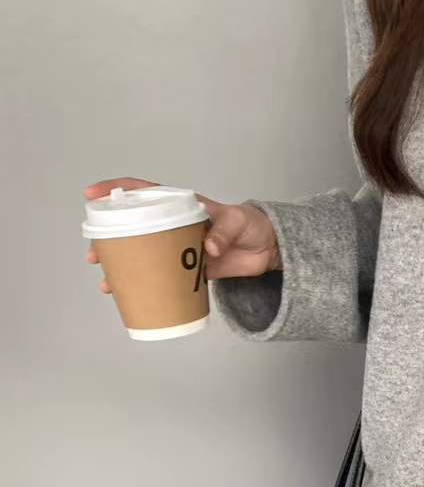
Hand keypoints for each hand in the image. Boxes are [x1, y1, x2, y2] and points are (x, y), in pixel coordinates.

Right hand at [83, 177, 280, 292]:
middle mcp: (174, 224)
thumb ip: (221, 232)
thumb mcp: (237, 222)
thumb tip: (209, 249)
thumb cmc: (251, 224)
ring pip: (144, 254)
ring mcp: (179, 248)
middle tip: (95, 253)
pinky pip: (163, 276)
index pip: (143, 191)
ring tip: (107, 282)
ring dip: (123, 267)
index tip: (93, 195)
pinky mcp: (189, 269)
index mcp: (181, 204)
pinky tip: (132, 295)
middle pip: (134, 226)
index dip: (115, 190)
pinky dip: (147, 285)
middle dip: (110, 238)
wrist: (269, 248)